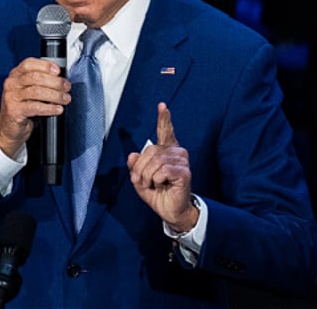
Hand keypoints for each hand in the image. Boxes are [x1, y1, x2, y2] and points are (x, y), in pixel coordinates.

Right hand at [0, 57, 70, 158]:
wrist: (9, 129)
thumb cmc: (22, 108)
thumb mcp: (28, 91)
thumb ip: (40, 82)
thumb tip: (61, 79)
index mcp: (15, 75)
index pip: (29, 63)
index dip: (45, 65)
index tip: (58, 71)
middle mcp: (11, 84)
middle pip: (35, 77)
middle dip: (55, 82)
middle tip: (66, 87)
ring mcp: (11, 97)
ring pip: (36, 91)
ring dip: (55, 95)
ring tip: (65, 99)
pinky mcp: (14, 111)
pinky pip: (35, 107)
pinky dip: (49, 108)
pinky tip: (58, 109)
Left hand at [127, 102, 198, 232]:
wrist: (171, 210)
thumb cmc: (158, 194)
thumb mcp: (140, 179)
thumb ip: (135, 166)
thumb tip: (132, 155)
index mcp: (166, 150)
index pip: (165, 131)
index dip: (164, 118)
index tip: (162, 106)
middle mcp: (176, 152)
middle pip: (150, 150)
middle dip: (140, 168)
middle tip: (142, 181)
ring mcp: (181, 161)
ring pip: (155, 161)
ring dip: (147, 176)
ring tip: (152, 184)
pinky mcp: (184, 172)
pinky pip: (161, 170)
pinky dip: (155, 180)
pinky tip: (161, 185)